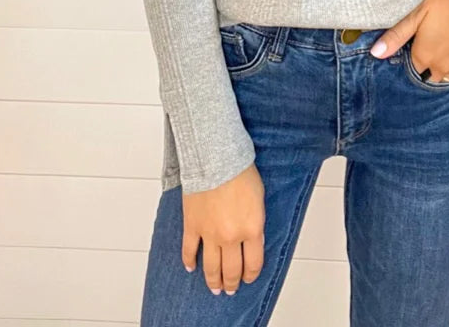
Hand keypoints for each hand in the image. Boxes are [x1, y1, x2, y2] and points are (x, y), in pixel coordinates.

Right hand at [181, 162, 265, 295]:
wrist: (216, 158)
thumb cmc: (240, 171)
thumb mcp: (259, 198)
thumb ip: (256, 221)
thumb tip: (252, 236)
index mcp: (252, 230)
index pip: (253, 263)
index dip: (251, 275)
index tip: (248, 278)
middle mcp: (231, 237)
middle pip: (232, 270)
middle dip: (232, 283)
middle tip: (230, 289)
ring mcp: (210, 234)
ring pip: (211, 267)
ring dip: (213, 281)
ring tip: (214, 288)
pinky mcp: (192, 226)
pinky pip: (189, 250)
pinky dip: (189, 261)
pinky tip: (191, 268)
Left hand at [370, 0, 448, 79]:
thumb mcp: (418, 12)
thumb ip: (396, 35)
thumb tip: (376, 53)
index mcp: (425, 58)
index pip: (411, 67)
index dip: (410, 53)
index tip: (413, 39)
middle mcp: (444, 67)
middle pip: (428, 72)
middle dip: (426, 60)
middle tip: (428, 35)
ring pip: (447, 71)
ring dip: (443, 60)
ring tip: (444, 36)